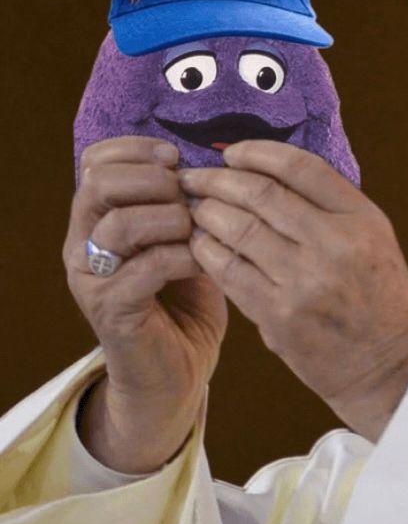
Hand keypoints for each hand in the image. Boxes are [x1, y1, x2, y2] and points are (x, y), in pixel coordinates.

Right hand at [64, 137, 227, 472]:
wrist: (176, 373)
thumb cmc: (185, 304)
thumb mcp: (185, 244)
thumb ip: (184, 208)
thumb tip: (207, 171)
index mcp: (97, 220)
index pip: (96, 162)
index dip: (136, 150)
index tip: (176, 157)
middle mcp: (83, 244)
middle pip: (100, 184)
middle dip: (153, 180)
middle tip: (188, 197)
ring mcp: (92, 278)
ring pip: (119, 225)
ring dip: (170, 219)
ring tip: (199, 231)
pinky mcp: (111, 310)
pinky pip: (145, 268)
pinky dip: (182, 257)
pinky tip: (205, 262)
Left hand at [179, 141, 407, 441]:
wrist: (390, 364)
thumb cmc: (379, 297)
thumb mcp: (373, 238)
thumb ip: (329, 206)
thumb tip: (265, 174)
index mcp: (360, 219)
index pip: (299, 167)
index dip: (257, 152)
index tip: (232, 153)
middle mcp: (333, 244)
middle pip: (259, 193)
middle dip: (217, 179)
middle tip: (194, 177)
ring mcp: (303, 281)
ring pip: (237, 229)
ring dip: (206, 212)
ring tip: (195, 209)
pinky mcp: (278, 315)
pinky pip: (228, 271)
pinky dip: (207, 251)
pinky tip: (200, 243)